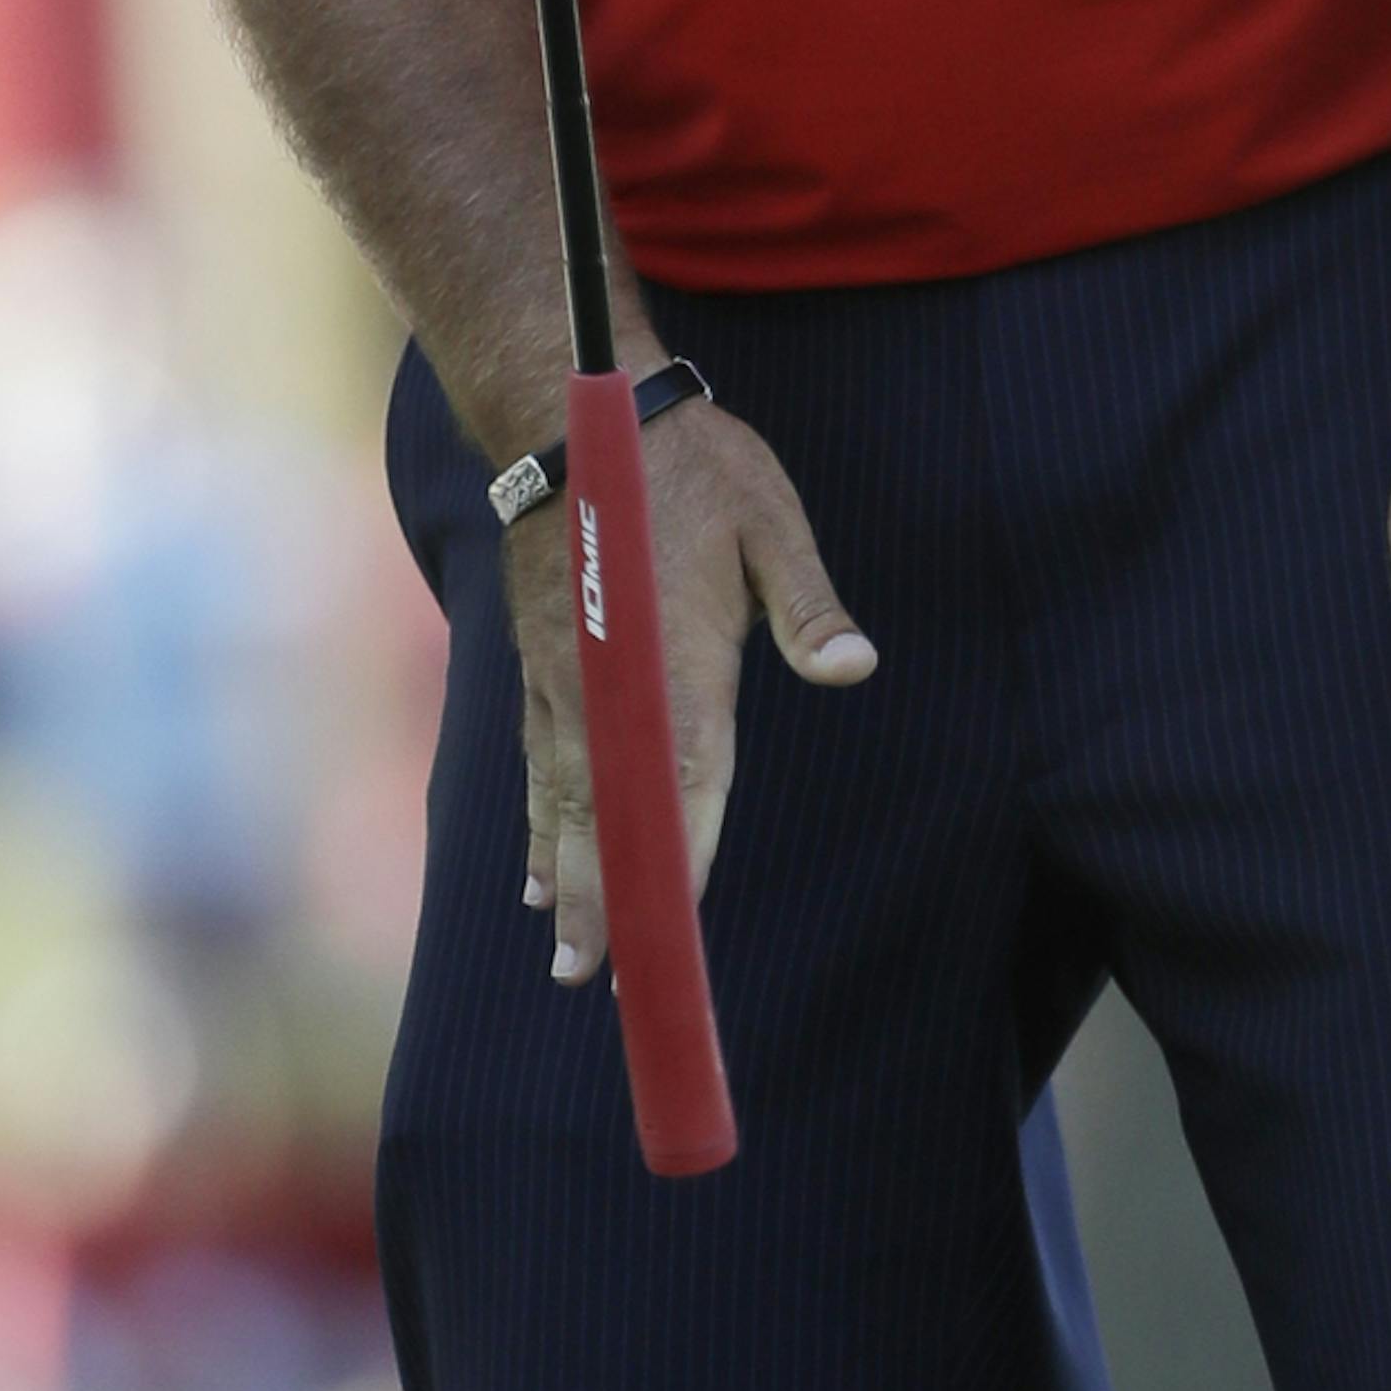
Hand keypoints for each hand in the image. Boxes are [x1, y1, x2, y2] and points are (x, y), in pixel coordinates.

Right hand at [505, 401, 874, 981]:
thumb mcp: (769, 519)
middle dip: (605, 898)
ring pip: (563, 795)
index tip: (674, 926)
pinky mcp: (539, 662)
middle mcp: (611, 680)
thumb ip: (807, 603)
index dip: (684, 853)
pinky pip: (537, 762)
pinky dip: (538, 822)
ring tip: (564, 952)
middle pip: (609, 808)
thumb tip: (855, 667)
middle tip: (596, 981)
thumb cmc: (690, 465)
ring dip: (567, 875)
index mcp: (678, 655)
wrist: (571, 410)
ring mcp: (564, 675)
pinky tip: (536, 870)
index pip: (687, 775)